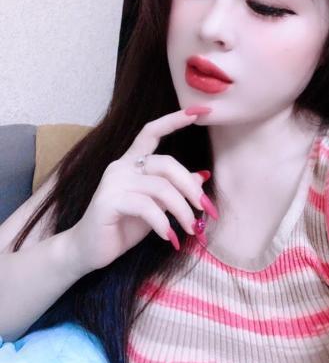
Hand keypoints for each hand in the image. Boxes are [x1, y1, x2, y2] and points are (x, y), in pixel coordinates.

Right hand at [66, 107, 214, 277]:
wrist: (88, 251)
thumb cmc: (123, 227)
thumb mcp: (156, 207)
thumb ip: (174, 190)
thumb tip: (202, 176)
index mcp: (132, 162)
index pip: (151, 131)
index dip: (175, 119)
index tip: (200, 111)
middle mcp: (121, 166)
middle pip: (165, 163)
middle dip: (190, 187)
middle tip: (205, 209)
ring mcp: (113, 182)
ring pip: (160, 187)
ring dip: (182, 211)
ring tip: (191, 229)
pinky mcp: (108, 201)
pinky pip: (146, 206)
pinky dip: (163, 223)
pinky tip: (169, 237)